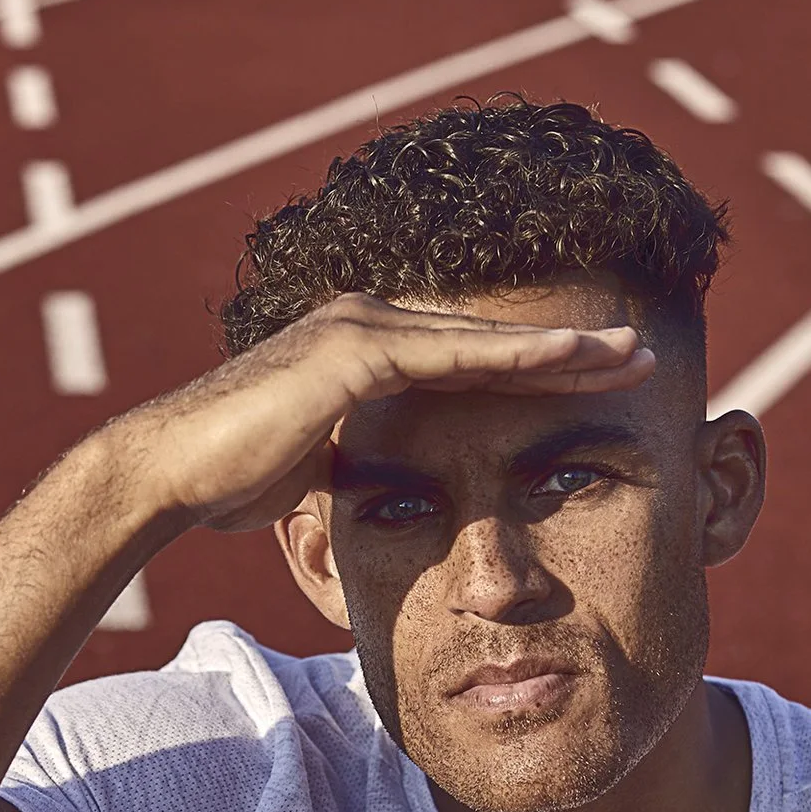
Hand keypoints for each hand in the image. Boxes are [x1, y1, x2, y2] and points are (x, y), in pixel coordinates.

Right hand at [68, 293, 652, 533]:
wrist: (167, 474)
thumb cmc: (231, 480)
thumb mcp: (317, 468)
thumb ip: (358, 459)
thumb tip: (382, 489)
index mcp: (366, 349)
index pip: (472, 360)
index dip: (540, 368)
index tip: (602, 381)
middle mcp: (369, 322)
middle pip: (491, 339)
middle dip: (571, 347)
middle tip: (642, 354)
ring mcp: (361, 328)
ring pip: (484, 337)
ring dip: (562, 344)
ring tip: (630, 354)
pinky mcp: (353, 350)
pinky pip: (454, 353)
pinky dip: (517, 353)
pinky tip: (572, 355)